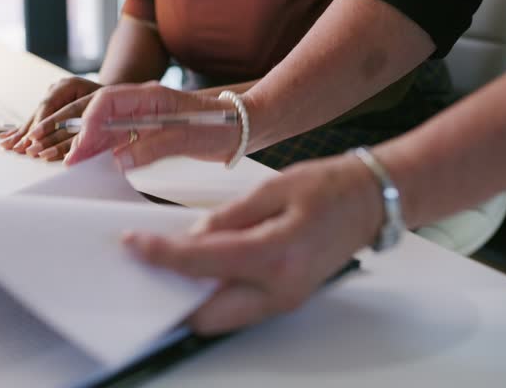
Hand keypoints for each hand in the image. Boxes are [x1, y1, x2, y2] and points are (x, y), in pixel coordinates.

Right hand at [0, 77, 101, 160]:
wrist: (110, 93)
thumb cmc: (109, 101)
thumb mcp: (101, 108)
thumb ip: (87, 120)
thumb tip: (77, 139)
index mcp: (68, 85)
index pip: (49, 106)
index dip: (40, 124)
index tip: (34, 138)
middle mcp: (56, 90)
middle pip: (38, 113)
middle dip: (28, 133)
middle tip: (19, 147)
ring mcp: (50, 97)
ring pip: (33, 118)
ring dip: (20, 134)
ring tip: (7, 146)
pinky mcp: (49, 108)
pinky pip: (33, 121)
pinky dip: (21, 131)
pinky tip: (6, 138)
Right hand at [65, 82, 240, 168]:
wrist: (243, 128)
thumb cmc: (222, 126)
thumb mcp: (188, 137)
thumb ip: (154, 148)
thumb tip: (122, 161)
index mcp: (152, 97)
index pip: (109, 101)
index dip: (92, 121)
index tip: (84, 143)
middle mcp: (145, 105)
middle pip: (105, 115)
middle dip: (86, 136)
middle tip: (73, 159)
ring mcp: (147, 118)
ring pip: (111, 128)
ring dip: (94, 144)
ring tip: (79, 162)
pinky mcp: (152, 132)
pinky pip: (124, 139)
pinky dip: (109, 150)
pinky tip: (99, 161)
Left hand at [122, 154, 383, 333]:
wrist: (371, 201)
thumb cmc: (330, 187)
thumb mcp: (271, 189)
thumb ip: (226, 216)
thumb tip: (192, 236)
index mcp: (276, 254)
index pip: (200, 262)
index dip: (160, 254)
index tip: (134, 244)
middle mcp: (280, 289)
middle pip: (206, 314)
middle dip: (171, 294)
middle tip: (146, 266)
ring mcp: (284, 300)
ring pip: (220, 318)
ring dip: (191, 298)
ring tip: (169, 266)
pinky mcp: (285, 299)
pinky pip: (238, 308)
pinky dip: (213, 295)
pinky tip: (201, 270)